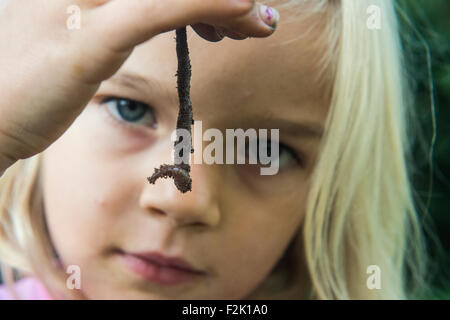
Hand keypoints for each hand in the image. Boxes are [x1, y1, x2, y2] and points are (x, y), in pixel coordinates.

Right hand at [0, 0, 278, 169]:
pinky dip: (203, 7)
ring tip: (260, 25)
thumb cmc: (25, 83)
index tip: (231, 11)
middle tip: (253, 19)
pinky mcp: (88, 41)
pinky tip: (244, 9)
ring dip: (227, 1)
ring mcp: (80, 3)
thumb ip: (108, 16)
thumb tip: (143, 14)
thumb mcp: (71, 37)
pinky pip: (155, 12)